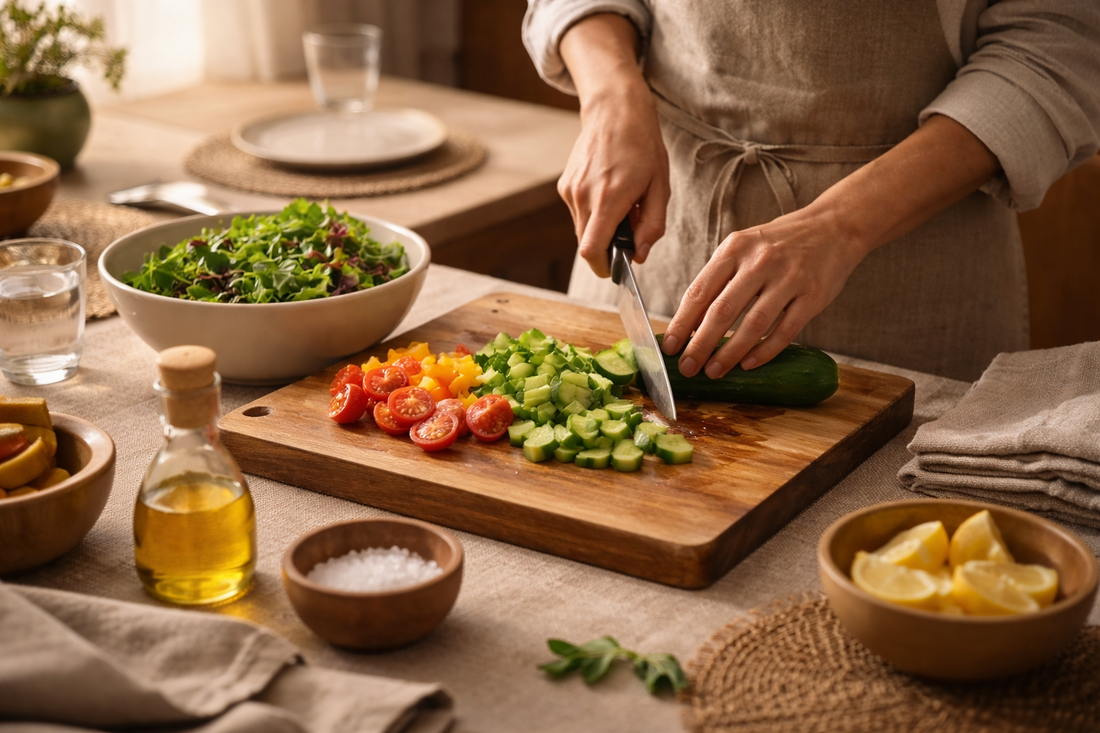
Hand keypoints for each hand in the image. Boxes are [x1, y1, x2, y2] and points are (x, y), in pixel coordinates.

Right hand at [558, 14, 668, 276]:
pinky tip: (608, 191)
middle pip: (586, 245)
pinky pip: (579, 213)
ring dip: (601, 229)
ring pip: (582, 230)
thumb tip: (639, 255)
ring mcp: (570, 191)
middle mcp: (583, 196)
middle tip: (629, 230)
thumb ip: (651, 225)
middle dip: (606, 248)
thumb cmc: (643, 146)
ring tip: (621, 204)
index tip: (617, 269)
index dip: (603, 267)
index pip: (591, 250)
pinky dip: (593, 214)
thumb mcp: (660, 187)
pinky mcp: (565, 185)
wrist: (614, 110)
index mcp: (609, 198)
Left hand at [660, 206, 867, 377]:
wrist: (834, 226)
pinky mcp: (813, 295)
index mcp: (735, 248)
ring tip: (714, 371)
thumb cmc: (780, 242)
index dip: (681, 323)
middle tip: (687, 368)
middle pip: (722, 311)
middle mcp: (760, 261)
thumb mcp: (743, 247)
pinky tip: (748, 363)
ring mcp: (789, 278)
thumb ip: (719, 278)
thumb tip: (690, 322)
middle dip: (700, 344)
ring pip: (753, 324)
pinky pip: (785, 330)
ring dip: (730, 353)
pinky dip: (764, 351)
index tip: (669, 347)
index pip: (700, 291)